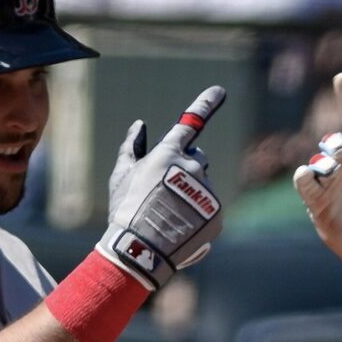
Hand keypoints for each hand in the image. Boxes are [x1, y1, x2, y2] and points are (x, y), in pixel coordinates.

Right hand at [100, 86, 227, 290]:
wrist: (140, 250)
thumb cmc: (125, 210)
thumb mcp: (121, 175)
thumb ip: (132, 147)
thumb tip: (141, 125)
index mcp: (169, 153)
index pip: (191, 123)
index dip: (206, 104)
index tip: (220, 91)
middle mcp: (193, 166)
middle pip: (198, 158)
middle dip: (185, 167)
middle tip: (164, 191)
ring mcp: (207, 190)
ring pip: (202, 185)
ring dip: (190, 193)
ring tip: (169, 215)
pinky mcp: (217, 213)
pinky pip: (210, 208)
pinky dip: (199, 215)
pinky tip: (181, 227)